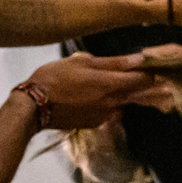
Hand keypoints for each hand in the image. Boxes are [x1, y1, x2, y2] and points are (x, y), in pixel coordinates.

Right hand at [20, 54, 155, 129]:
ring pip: (124, 103)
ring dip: (122, 95)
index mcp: (111, 84)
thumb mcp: (82, 62)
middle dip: (139, 84)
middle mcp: (113, 102)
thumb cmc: (55, 78)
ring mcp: (105, 115)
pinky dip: (108, 105)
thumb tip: (140, 59)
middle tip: (130, 75)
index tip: (147, 66)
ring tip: (104, 86)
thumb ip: (113, 62)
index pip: (144, 79)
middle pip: (137, 93)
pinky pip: (110, 113)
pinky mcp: (95, 124)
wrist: (33, 106)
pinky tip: (94, 98)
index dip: (149, 72)